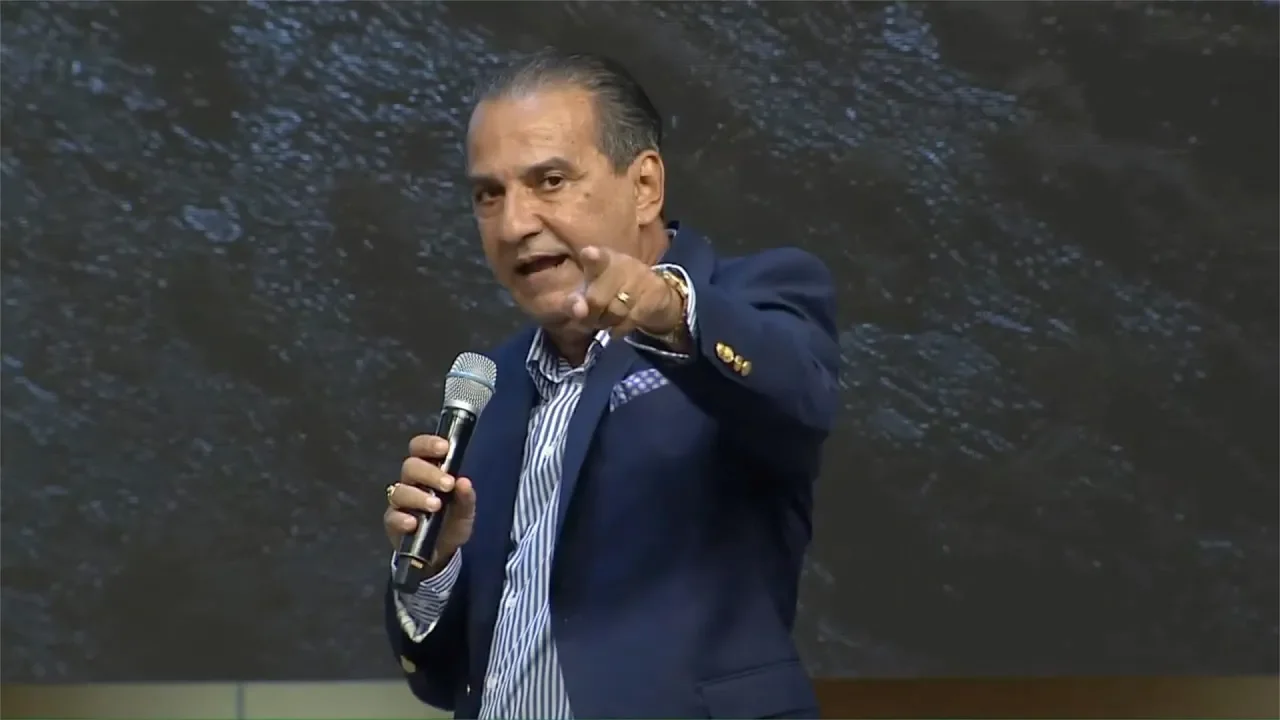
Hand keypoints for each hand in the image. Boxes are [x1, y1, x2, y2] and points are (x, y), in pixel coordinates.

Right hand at [384, 434, 476, 569]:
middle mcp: (411, 483)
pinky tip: (413, 523)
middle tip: (447, 484)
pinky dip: (402, 519)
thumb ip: (466, 497)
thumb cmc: (451, 522)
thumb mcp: (465, 511)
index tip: (444, 448)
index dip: (428, 444)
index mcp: (429, 472)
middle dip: (429, 473)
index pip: (420, 449)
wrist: (441, 553)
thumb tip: (464, 481)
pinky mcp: (392, 522)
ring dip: (418, 496)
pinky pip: (392, 517)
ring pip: (400, 490)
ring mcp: (400, 503)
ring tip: (435, 506)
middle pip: (410, 467)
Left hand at [566, 246, 683, 339]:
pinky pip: (632, 318)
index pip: (597, 257)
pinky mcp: (655, 292)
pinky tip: (618, 327)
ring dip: (607, 323)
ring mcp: (641, 277)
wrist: (654, 296)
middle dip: (591, 315)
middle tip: (592, 318)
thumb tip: (579, 311)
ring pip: (615, 312)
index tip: (588, 254)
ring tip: (606, 321)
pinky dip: (621, 328)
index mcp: (603, 259)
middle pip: (597, 299)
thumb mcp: (589, 292)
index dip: (592, 256)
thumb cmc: (612, 291)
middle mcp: (623, 264)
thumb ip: (575, 302)